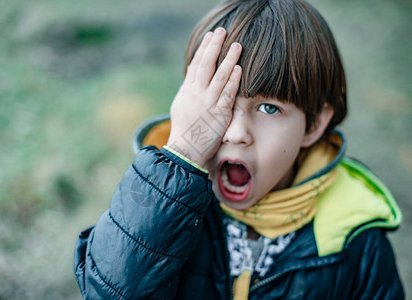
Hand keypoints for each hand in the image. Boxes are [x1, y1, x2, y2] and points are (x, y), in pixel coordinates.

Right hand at [167, 27, 241, 167]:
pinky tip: (239, 69)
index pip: (195, 65)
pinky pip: (226, 95)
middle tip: (222, 31)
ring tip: (236, 45)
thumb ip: (189, 93)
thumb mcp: (181, 108)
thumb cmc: (185, 131)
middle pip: (205, 65)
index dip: (203, 49)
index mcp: (186, 91)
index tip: (210, 36)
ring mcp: (207, 104)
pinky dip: (233, 81)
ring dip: (228, 59)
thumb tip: (194, 80)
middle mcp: (195, 95)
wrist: (185, 151)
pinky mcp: (218, 114)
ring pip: (218, 77)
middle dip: (214, 47)